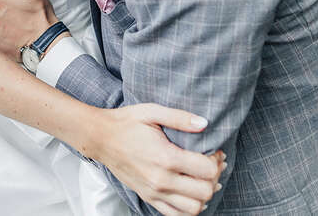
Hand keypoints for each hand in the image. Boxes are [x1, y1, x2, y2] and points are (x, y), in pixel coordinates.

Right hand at [90, 104, 224, 215]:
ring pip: (194, 208)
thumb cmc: (126, 123)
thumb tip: (205, 123)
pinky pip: (175, 214)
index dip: (217, 160)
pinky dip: (188, 207)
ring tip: (201, 179)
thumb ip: (180, 118)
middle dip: (214, 177)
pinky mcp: (148, 197)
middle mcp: (161, 180)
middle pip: (205, 191)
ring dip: (203, 195)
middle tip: (212, 164)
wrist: (100, 138)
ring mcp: (154, 192)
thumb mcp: (152, 112)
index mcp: (165, 157)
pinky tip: (189, 191)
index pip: (206, 170)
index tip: (215, 151)